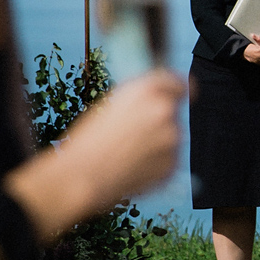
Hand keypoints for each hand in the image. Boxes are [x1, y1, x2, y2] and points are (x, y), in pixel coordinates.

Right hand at [5, 70, 185, 242]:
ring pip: (171, 138)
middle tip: (134, 135)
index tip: (174, 96)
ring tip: (127, 154)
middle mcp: (164, 110)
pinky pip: (168, 160)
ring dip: (157, 143)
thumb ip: (141, 99)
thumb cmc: (89, 141)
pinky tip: (132, 167)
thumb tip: (158, 99)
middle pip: (173, 112)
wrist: (83, 176)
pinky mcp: (172, 165)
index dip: (175, 90)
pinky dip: (156, 164)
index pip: (177, 83)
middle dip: (160, 121)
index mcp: (148, 90)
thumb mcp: (113, 105)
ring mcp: (172, 140)